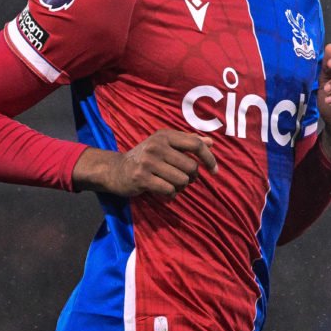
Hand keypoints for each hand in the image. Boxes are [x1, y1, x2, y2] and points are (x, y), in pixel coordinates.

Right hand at [72, 130, 217, 198]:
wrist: (115, 170)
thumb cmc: (146, 158)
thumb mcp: (164, 145)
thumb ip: (187, 142)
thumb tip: (211, 142)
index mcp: (164, 135)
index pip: (195, 144)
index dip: (209, 158)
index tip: (214, 170)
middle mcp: (156, 145)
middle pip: (191, 166)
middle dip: (192, 177)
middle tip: (184, 180)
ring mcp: (148, 162)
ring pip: (182, 180)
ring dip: (180, 188)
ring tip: (172, 186)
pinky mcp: (141, 178)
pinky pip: (169, 190)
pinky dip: (171, 195)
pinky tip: (165, 193)